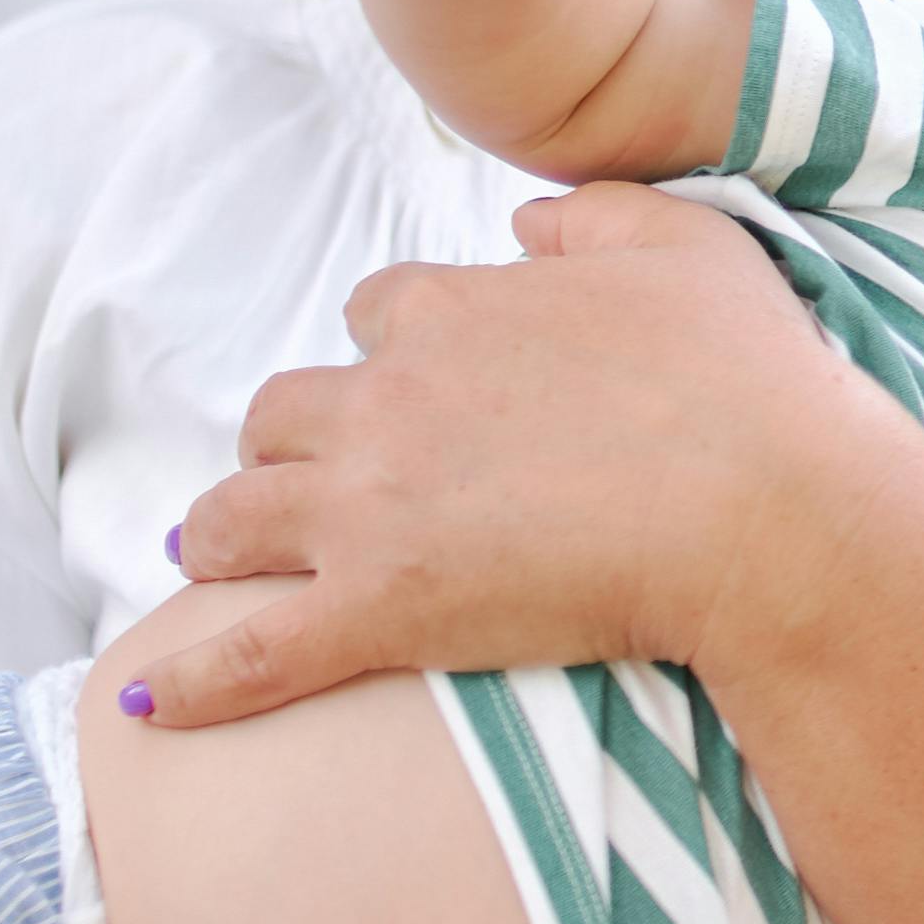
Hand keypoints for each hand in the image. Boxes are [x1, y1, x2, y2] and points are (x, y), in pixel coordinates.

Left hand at [141, 184, 869, 725]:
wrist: (768, 511)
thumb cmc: (750, 383)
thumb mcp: (685, 246)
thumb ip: (595, 216)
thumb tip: (524, 220)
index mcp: (456, 312)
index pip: (382, 313)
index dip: (394, 352)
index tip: (419, 387)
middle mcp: (390, 399)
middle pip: (285, 410)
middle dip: (290, 441)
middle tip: (313, 479)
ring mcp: (372, 508)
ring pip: (237, 512)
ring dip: (220, 533)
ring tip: (212, 557)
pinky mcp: (379, 611)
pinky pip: (254, 652)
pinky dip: (196, 682)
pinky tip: (156, 706)